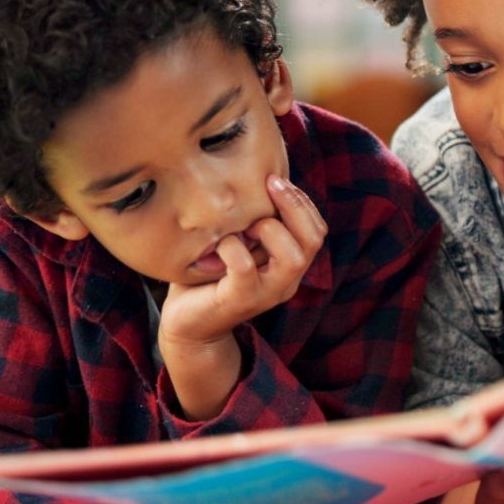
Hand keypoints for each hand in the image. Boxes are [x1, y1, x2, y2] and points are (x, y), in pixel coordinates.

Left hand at [160, 175, 327, 346]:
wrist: (186, 326)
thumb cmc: (207, 277)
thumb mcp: (237, 244)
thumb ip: (251, 222)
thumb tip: (255, 177)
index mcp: (289, 267)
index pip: (317, 231)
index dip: (302, 202)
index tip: (275, 179)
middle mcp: (285, 282)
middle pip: (313, 240)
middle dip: (294, 205)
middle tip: (268, 184)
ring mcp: (265, 294)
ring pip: (292, 258)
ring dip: (270, 229)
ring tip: (246, 223)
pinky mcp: (240, 300)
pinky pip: (245, 267)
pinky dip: (231, 247)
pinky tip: (216, 245)